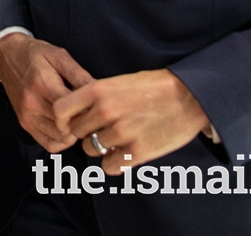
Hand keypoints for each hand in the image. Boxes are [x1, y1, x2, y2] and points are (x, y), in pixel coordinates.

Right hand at [0, 33, 92, 152]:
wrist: (6, 57)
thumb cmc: (34, 54)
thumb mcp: (59, 55)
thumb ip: (78, 74)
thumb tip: (99, 91)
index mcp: (42, 83)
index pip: (72, 109)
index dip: (90, 111)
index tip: (98, 107)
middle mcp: (32, 102)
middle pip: (68, 126)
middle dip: (85, 123)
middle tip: (92, 115)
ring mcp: (27, 116)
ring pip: (61, 138)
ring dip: (75, 133)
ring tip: (80, 119)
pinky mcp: (25, 124)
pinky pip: (49, 144)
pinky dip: (62, 141)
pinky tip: (67, 127)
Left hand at [53, 69, 209, 174]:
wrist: (190, 97)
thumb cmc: (153, 87)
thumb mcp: (118, 82)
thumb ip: (94, 96)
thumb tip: (74, 113)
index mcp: (98, 90)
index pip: (60, 111)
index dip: (62, 120)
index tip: (69, 123)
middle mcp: (105, 111)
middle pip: (77, 132)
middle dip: (86, 132)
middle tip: (102, 129)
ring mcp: (121, 132)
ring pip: (91, 149)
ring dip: (102, 147)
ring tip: (119, 138)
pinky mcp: (138, 152)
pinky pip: (109, 166)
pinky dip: (115, 162)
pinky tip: (126, 152)